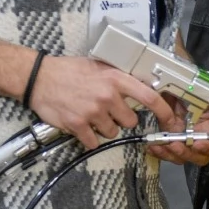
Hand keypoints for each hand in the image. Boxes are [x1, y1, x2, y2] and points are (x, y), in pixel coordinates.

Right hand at [25, 55, 176, 149]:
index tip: (171, 120)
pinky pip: (94, 141)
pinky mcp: (77, 125)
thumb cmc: (70, 70)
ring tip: (91, 115)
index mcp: (116, 79)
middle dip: (122, 120)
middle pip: (130, 122)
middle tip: (108, 111)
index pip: (149, 97)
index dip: (164, 112)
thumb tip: (141, 88)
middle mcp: (107, 96)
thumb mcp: (100, 66)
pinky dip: (90, 137)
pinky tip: (82, 125)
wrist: (38, 77)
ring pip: (112, 132)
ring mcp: (92, 112)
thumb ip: (120, 78)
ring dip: (104, 128)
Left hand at [146, 102, 208, 166]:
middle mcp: (203, 141)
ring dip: (170, 154)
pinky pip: (167, 154)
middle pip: (200, 157)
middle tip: (175, 145)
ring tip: (159, 145)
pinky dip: (159, 152)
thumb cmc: (197, 97)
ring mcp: (188, 145)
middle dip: (186, 153)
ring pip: (182, 158)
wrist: (177, 92)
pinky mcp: (173, 145)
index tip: (198, 144)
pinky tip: (152, 147)